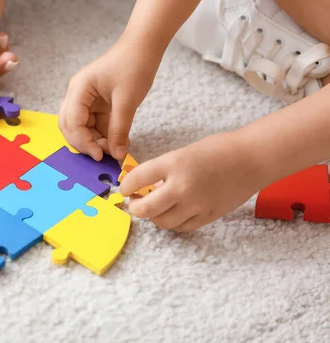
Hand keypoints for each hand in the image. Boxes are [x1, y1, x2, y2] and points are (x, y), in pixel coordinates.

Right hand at [58, 44, 157, 160]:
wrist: (145, 45)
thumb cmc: (134, 64)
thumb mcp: (127, 101)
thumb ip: (119, 130)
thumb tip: (116, 155)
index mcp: (78, 90)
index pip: (72, 123)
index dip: (84, 142)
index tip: (100, 156)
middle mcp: (77, 95)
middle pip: (71, 127)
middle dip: (85, 144)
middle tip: (104, 156)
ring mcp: (86, 99)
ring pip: (83, 128)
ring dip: (96, 141)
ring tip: (115, 149)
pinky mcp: (98, 103)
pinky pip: (95, 124)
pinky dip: (104, 135)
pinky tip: (119, 141)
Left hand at [120, 133, 264, 231]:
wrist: (252, 159)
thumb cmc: (217, 150)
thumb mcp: (182, 153)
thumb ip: (162, 171)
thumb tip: (143, 187)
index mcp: (174, 164)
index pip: (137, 179)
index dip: (126, 186)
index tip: (125, 188)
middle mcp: (182, 187)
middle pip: (145, 209)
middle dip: (135, 207)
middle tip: (134, 202)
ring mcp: (196, 205)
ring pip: (161, 222)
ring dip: (154, 216)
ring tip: (155, 206)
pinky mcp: (207, 217)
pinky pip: (180, 227)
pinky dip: (172, 221)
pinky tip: (174, 211)